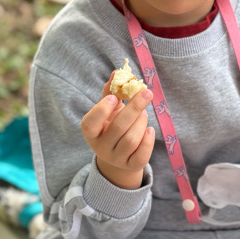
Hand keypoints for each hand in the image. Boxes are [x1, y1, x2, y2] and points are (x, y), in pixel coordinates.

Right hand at [81, 72, 155, 188]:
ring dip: (141, 121)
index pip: (90, 123)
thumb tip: (117, 72)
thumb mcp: (108, 110)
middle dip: (134, 108)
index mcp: (91, 132)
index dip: (101, 111)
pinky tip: (149, 129)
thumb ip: (111, 92)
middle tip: (146, 93)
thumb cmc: (111, 125)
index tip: (114, 98)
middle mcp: (100, 147)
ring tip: (143, 113)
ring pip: (132, 139)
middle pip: (118, 127)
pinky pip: (142, 153)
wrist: (118, 154)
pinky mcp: (131, 166)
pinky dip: (148, 139)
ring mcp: (115, 158)